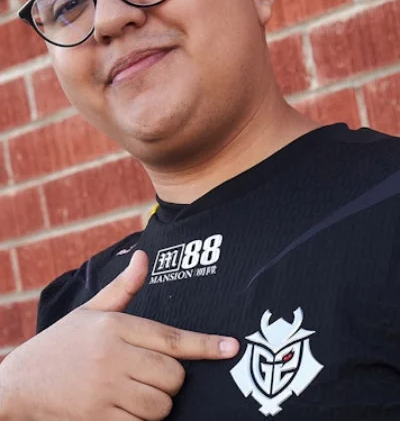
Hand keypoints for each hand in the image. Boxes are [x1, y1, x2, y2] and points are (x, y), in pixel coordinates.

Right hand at [0, 250, 238, 420]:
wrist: (21, 382)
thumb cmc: (62, 343)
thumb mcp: (92, 310)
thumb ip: (124, 287)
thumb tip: (145, 256)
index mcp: (116, 327)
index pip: (172, 338)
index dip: (206, 345)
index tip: (232, 347)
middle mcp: (114, 357)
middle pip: (173, 376)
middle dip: (172, 379)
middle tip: (154, 374)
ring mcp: (106, 392)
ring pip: (160, 405)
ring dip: (157, 403)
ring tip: (137, 391)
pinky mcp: (98, 420)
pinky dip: (140, 420)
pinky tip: (125, 408)